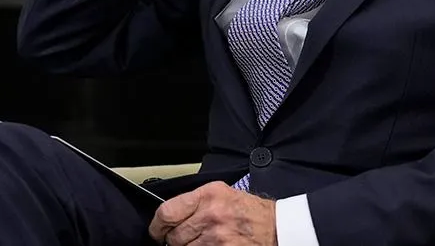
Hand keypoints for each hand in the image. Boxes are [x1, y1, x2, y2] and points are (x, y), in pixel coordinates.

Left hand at [148, 181, 277, 245]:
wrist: (277, 227)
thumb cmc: (250, 211)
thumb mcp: (221, 193)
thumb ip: (196, 201)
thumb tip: (171, 214)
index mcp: (208, 195)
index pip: (167, 212)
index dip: (156, 226)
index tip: (157, 231)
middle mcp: (211, 215)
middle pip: (173, 236)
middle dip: (174, 240)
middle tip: (182, 239)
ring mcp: (217, 238)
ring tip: (201, 242)